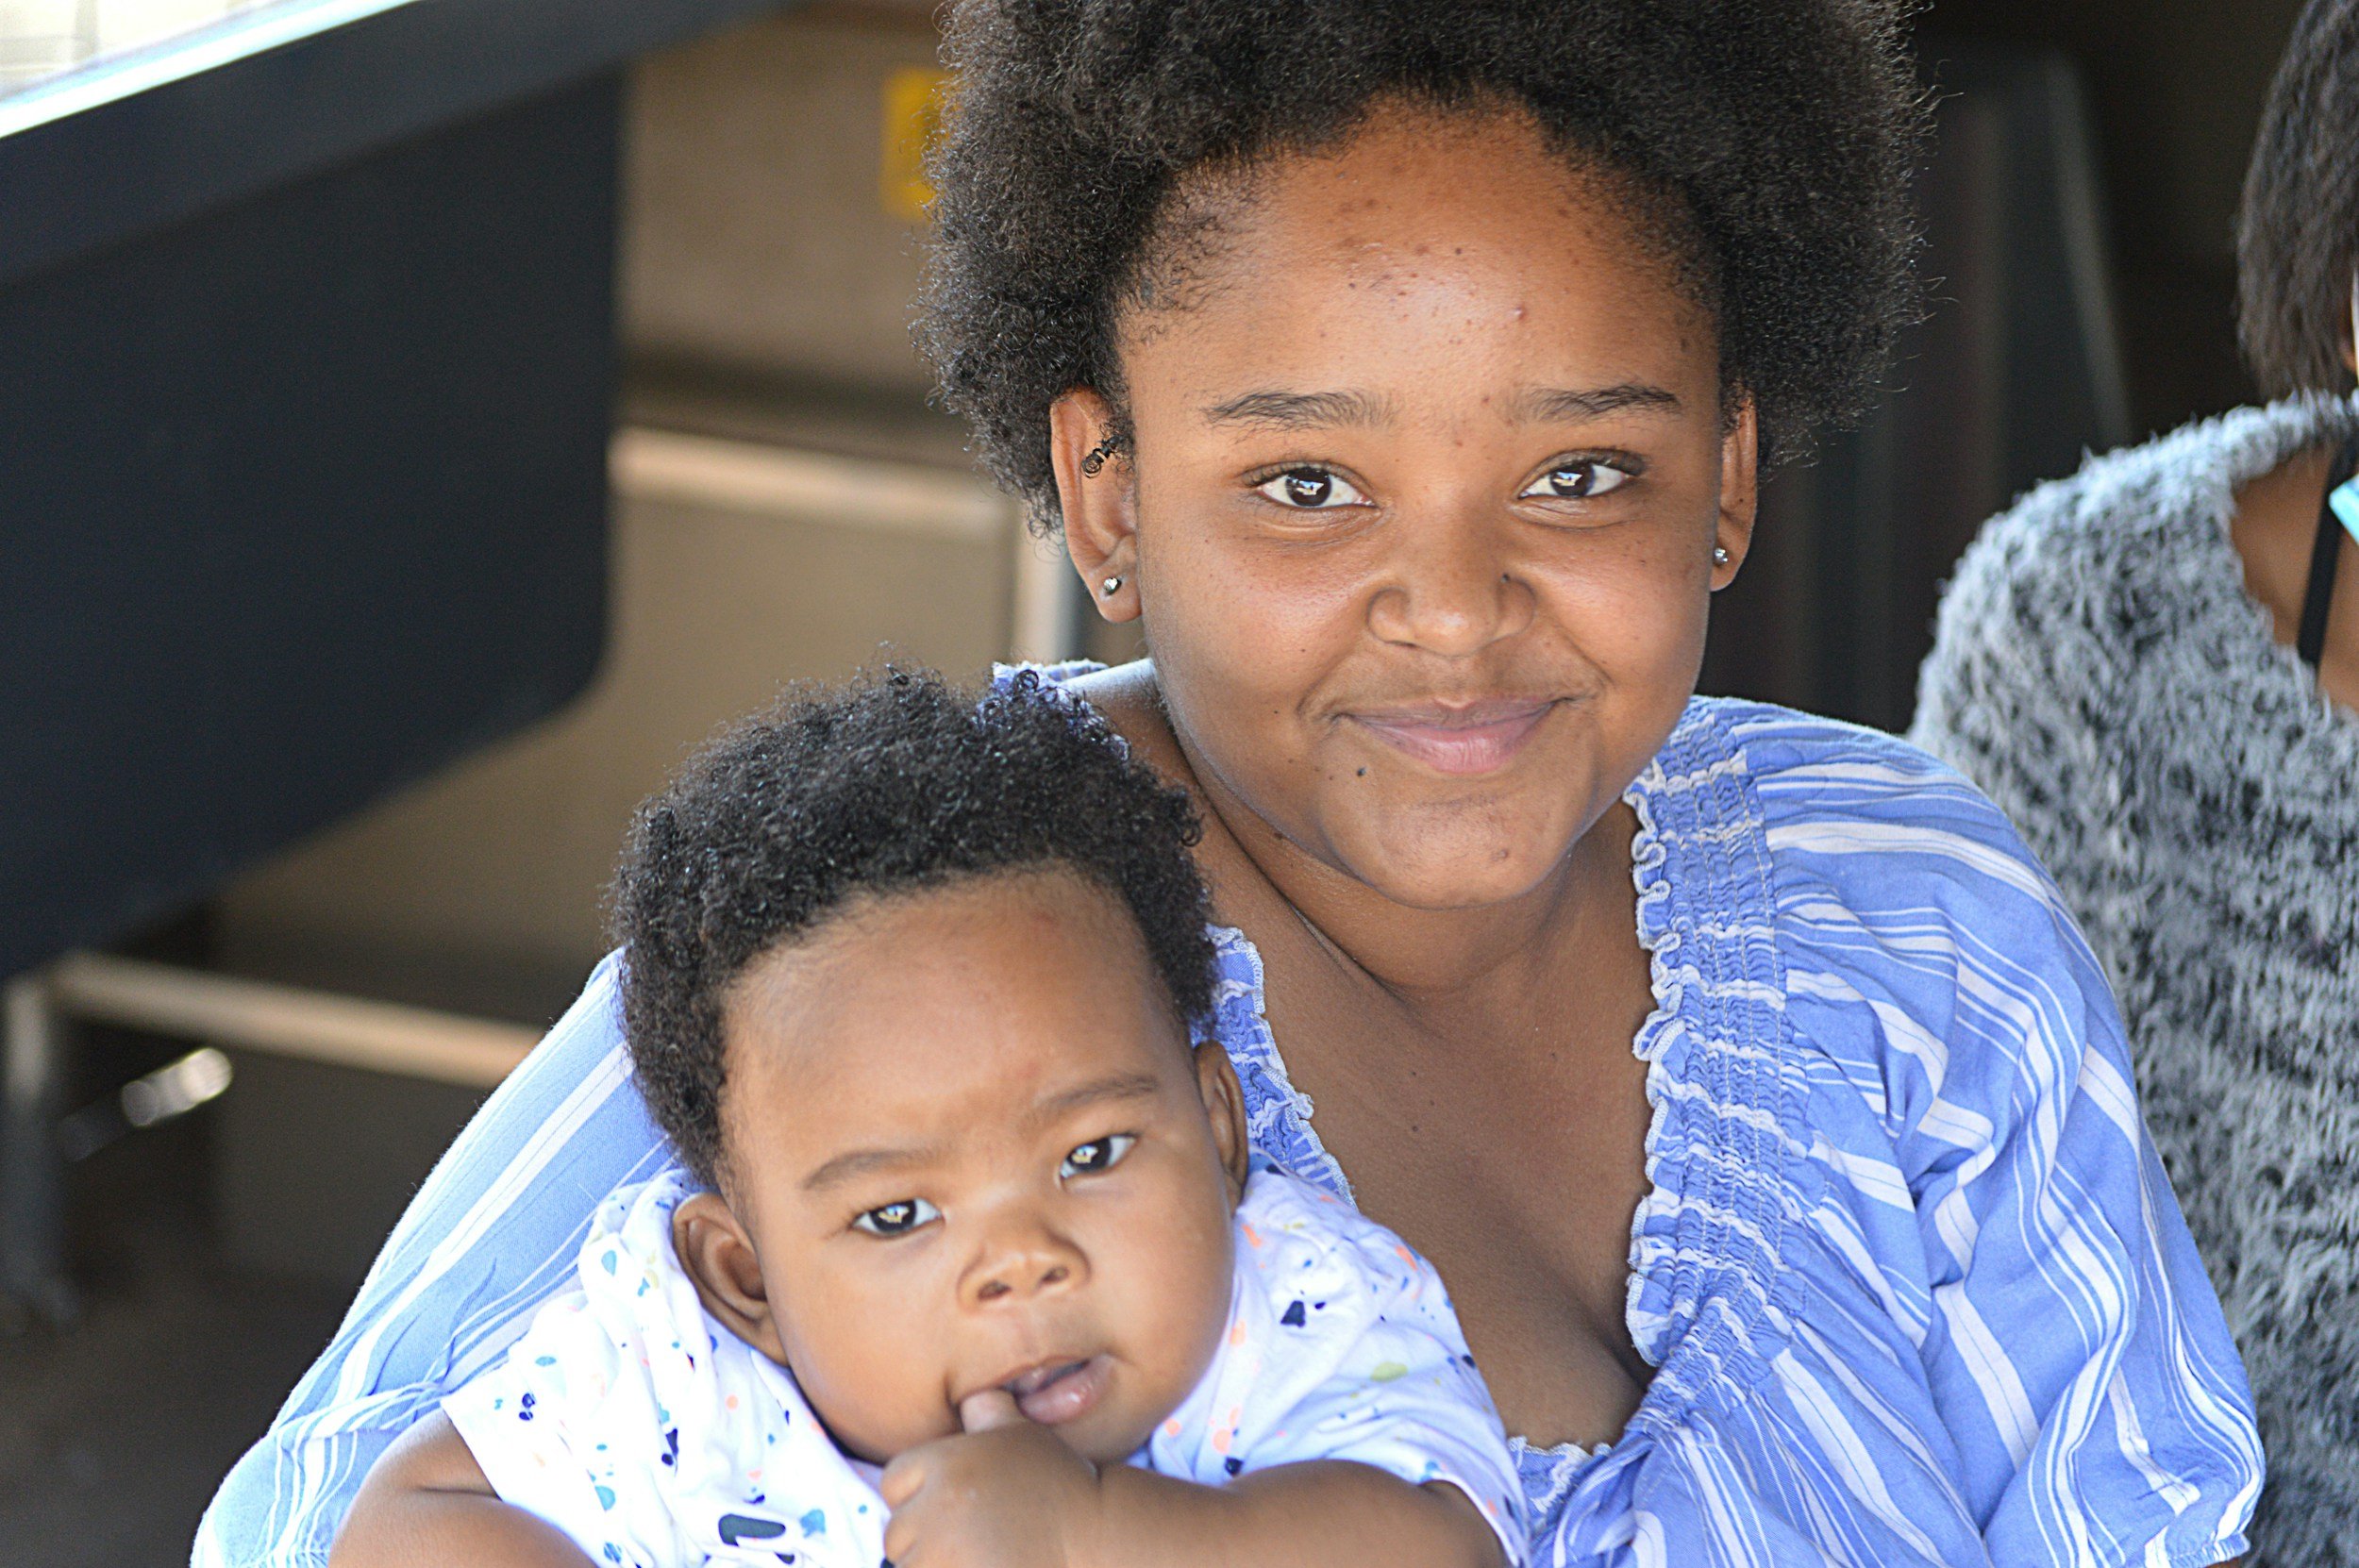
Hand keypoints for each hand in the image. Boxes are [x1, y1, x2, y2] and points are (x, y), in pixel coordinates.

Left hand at [880, 1391, 1104, 1567]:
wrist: (1096, 1537)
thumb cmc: (1059, 1484)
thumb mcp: (1021, 1433)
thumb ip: (985, 1409)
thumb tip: (965, 1396)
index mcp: (946, 1463)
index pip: (895, 1482)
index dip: (921, 1493)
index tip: (958, 1502)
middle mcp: (938, 1506)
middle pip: (898, 1532)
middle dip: (927, 1535)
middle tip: (975, 1532)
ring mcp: (944, 1555)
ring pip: (912, 1565)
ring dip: (936, 1564)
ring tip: (981, 1554)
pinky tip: (985, 1566)